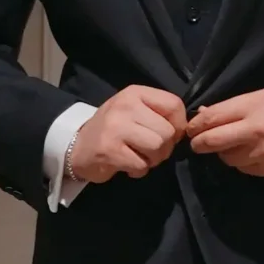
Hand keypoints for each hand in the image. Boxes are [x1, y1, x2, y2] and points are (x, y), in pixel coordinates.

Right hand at [69, 85, 187, 184]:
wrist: (77, 146)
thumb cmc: (113, 129)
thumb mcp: (135, 111)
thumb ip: (159, 114)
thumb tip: (187, 129)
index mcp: (135, 93)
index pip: (174, 104)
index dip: (179, 125)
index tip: (171, 135)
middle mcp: (125, 106)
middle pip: (168, 131)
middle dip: (165, 148)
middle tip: (151, 152)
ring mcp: (116, 128)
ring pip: (157, 147)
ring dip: (153, 160)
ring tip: (140, 158)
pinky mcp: (109, 151)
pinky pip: (141, 165)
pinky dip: (139, 171)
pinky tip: (127, 166)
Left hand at [188, 88, 263, 178]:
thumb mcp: (259, 97)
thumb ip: (231, 107)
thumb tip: (204, 115)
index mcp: (251, 110)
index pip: (212, 119)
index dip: (196, 126)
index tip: (190, 129)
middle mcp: (255, 134)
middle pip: (214, 143)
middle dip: (200, 144)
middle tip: (197, 144)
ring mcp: (263, 155)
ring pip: (229, 160)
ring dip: (226, 153)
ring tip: (234, 145)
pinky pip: (246, 170)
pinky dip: (244, 163)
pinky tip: (252, 154)